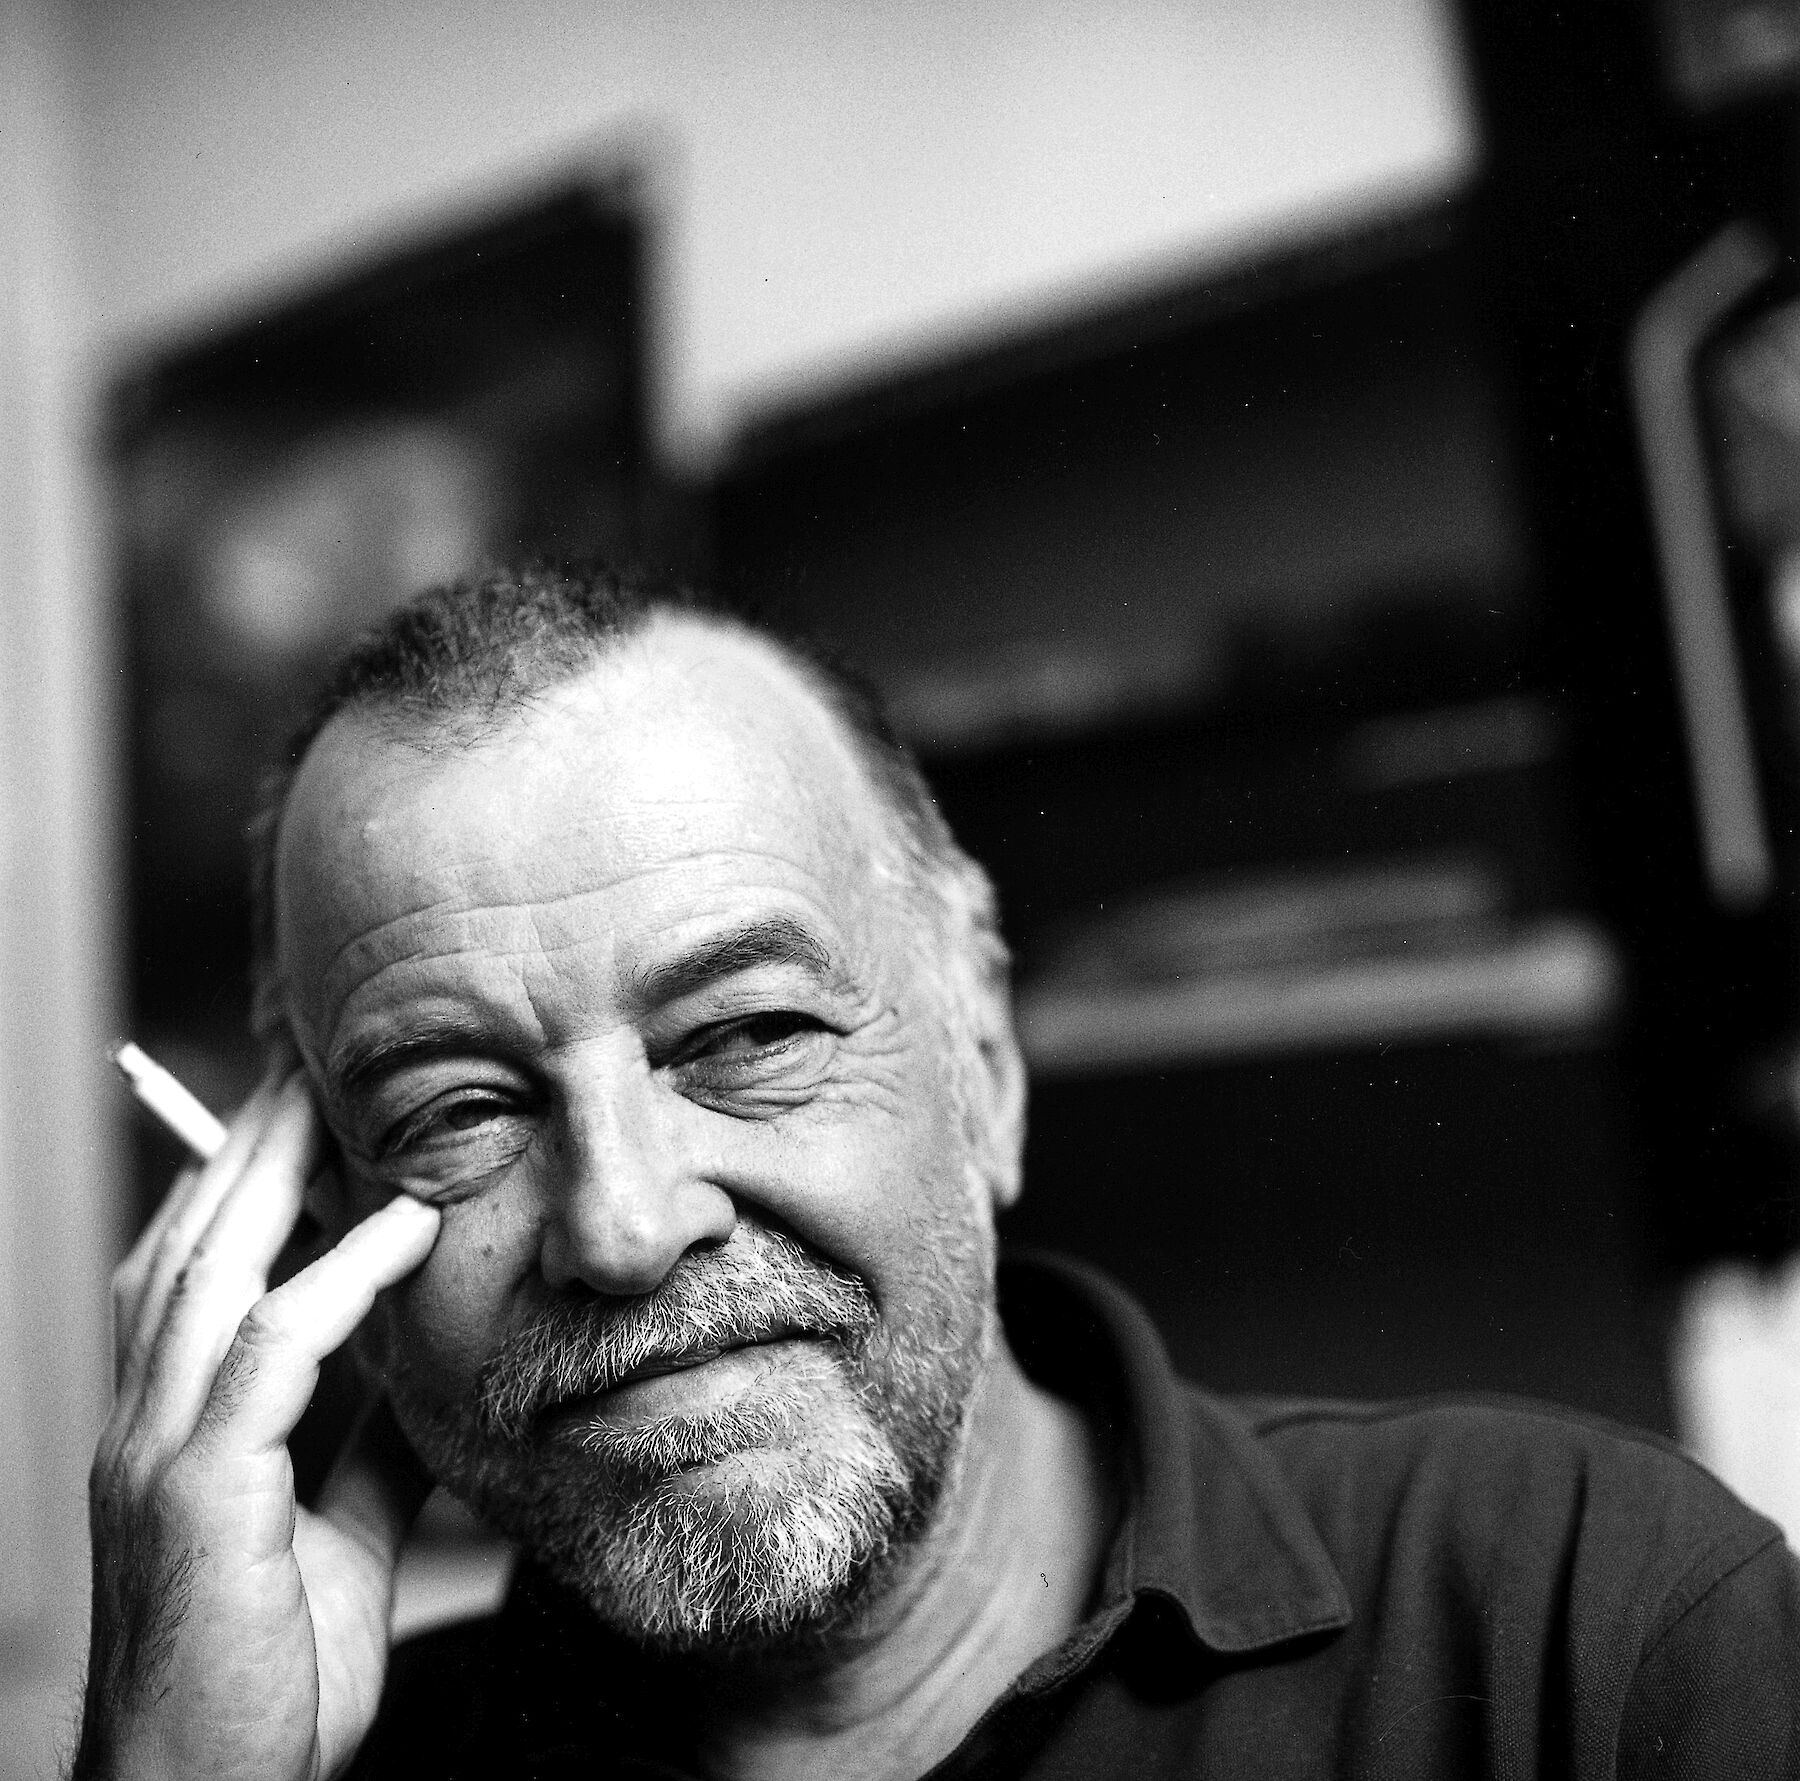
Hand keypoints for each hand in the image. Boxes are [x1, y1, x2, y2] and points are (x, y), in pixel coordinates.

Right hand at [77, 1064, 440, 1779]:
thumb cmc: (264, 1682)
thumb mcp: (336, 1541)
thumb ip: (372, 1453)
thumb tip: (432, 1375)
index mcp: (174, 1428)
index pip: (198, 1268)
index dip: (244, 1179)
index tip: (309, 1111)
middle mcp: (148, 1423)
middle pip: (193, 1240)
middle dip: (247, 1139)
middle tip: (305, 1054)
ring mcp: (160, 1453)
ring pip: (213, 1269)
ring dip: (278, 1172)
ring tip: (332, 1092)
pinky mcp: (196, 1493)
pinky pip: (272, 1350)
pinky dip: (338, 1276)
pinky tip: (402, 1225)